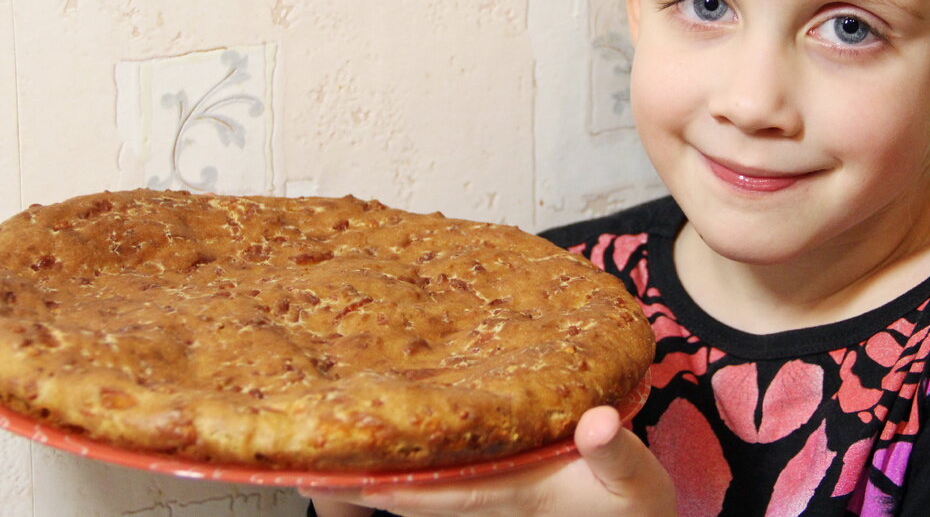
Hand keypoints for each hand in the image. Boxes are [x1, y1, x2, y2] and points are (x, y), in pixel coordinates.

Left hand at [301, 405, 676, 516]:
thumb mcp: (635, 480)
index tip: (324, 467)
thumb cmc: (635, 507)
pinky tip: (388, 443)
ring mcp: (486, 495)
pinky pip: (436, 479)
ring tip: (322, 447)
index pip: (424, 492)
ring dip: (370, 470)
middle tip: (294, 452)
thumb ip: (615, 452)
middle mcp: (484, 499)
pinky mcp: (494, 489)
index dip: (373, 482)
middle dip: (351, 479)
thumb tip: (597, 421)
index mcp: (507, 495)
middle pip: (402, 493)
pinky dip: (405, 465)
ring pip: (414, 488)